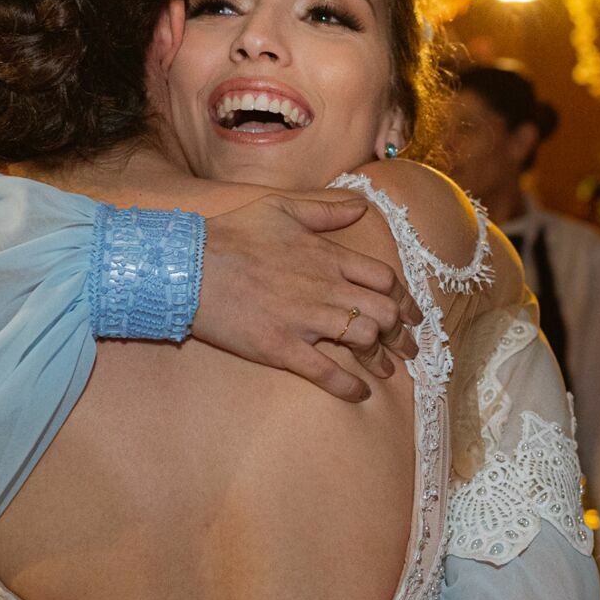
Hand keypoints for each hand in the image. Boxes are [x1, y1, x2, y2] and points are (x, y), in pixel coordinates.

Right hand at [193, 193, 420, 402]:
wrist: (188, 267)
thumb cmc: (232, 235)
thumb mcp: (281, 208)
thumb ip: (326, 210)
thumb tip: (361, 205)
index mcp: (326, 256)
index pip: (384, 279)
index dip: (405, 299)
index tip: (411, 314)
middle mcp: (324, 288)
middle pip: (384, 313)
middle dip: (402, 333)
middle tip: (408, 347)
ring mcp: (304, 319)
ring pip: (364, 340)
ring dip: (381, 359)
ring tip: (388, 370)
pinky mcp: (282, 347)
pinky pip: (326, 372)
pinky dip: (349, 386)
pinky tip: (359, 394)